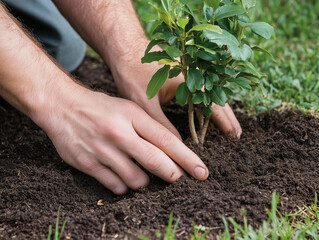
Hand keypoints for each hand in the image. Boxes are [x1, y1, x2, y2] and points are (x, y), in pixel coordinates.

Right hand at [37, 86, 208, 193]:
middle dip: (172, 174)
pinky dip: (123, 187)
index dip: (188, 159)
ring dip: (144, 182)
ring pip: (136, 180)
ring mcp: (102, 149)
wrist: (61, 105)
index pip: (167, 140)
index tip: (202, 171)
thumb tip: (173, 151)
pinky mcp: (87, 163)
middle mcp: (119, 132)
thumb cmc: (101, 107)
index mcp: (133, 115)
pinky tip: (122, 179)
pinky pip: (114, 186)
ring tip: (141, 175)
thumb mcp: (128, 108)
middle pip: (155, 161)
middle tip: (178, 178)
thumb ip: (149, 128)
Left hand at [112, 49, 241, 138]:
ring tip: (226, 129)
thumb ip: (162, 126)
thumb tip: (177, 148)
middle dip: (227, 119)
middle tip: (237, 136)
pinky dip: (205, 106)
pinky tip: (204, 116)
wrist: (124, 48)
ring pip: (209, 97)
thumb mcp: (145, 104)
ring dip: (218, 113)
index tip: (235, 137)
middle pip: (217, 100)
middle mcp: (194, 77)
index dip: (225, 123)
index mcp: (191, 82)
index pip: (214, 106)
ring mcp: (189, 75)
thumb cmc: (133, 73)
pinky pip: (199, 94)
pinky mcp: (181, 77)